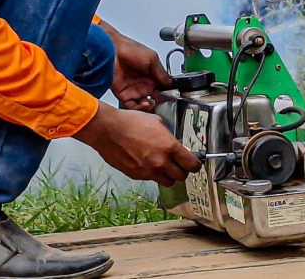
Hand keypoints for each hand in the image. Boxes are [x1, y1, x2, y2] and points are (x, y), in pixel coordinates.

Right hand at [74, 102, 200, 185]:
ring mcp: (149, 171)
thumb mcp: (157, 122)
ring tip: (164, 166)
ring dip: (168, 175)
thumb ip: (169, 137)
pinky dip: (152, 174)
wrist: (109, 130)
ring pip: (168, 182)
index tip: (194, 163)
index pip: (192, 165)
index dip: (195, 164)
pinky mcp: (137, 176)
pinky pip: (151, 179)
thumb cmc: (131, 122)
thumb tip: (176, 146)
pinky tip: (146, 162)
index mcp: (170, 147)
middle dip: (182, 171)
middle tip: (179, 164)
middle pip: (182, 177)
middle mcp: (161, 162)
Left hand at [102, 23, 171, 111]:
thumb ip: (161, 72)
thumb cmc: (130, 49)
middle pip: (155, 100)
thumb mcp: (151, 58)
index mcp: (152, 76)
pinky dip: (139, 108)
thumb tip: (170, 83)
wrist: (112, 50)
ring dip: (150, 108)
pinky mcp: (124, 95)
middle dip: (160, 104)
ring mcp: (134, 90)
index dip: (167, 94)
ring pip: (145, 106)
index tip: (171, 98)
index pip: (163, 89)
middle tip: (163, 104)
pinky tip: (145, 104)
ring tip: (154, 105)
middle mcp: (143, 84)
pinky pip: (132, 106)